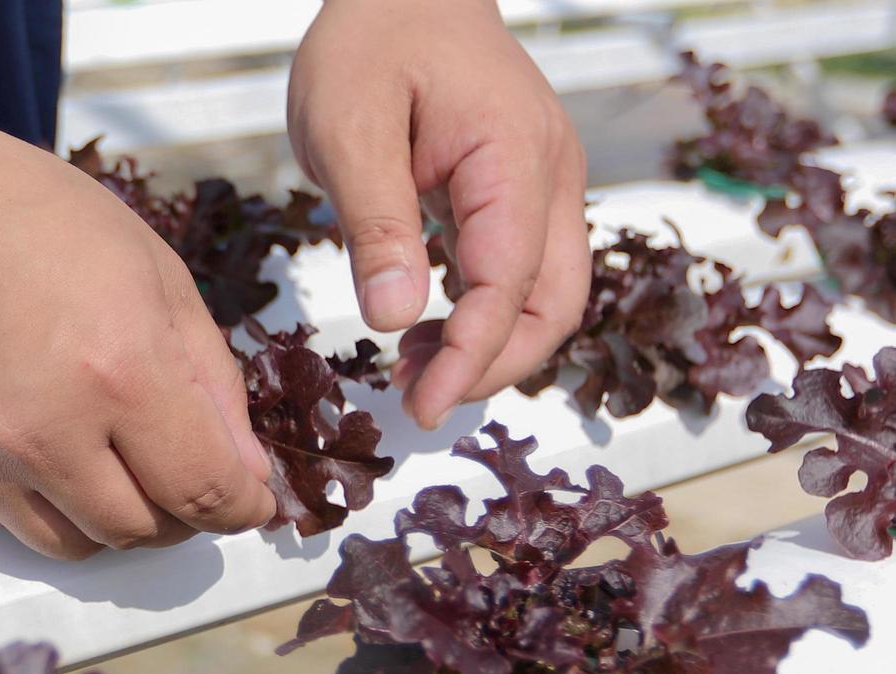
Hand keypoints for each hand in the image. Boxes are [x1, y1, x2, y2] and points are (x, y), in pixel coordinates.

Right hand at [0, 119, 277, 558]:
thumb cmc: (19, 212)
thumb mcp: (149, 268)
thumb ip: (209, 378)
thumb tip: (246, 472)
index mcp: (117, 370)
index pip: (206, 490)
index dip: (243, 505)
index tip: (251, 498)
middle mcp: (46, 434)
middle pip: (144, 532)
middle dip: (180, 511)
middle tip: (180, 465)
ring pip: (77, 545)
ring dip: (112, 517)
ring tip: (113, 456)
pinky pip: (13, 522)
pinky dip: (47, 501)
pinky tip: (45, 438)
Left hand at [288, 0, 590, 428]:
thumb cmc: (372, 39)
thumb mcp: (347, 126)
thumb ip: (375, 224)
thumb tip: (395, 319)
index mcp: (515, 158)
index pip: (509, 285)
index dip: (471, 357)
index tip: (421, 405)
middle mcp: (551, 176)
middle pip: (554, 305)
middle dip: (492, 367)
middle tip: (415, 399)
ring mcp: (545, 184)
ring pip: (547, 295)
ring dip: (490, 346)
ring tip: (411, 369)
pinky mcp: (522, 192)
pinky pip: (522, 270)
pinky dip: (484, 314)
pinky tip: (426, 330)